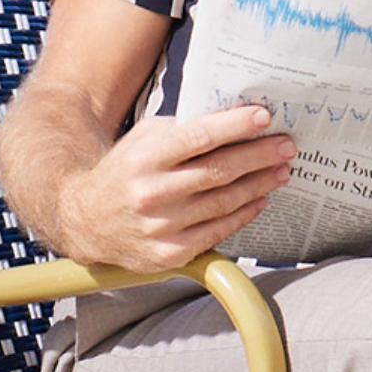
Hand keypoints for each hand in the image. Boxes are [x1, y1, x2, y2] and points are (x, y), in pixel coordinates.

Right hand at [57, 103, 295, 271]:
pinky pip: (218, 230)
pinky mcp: (170, 253)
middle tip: (286, 146)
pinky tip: (260, 199)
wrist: (85, 220)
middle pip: (219, 171)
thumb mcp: (142, 141)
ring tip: (281, 170)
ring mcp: (162, 227)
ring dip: (259, 185)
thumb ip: (181, 131)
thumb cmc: (124, 173)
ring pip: (224, 202)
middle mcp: (152, 193)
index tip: (263, 118)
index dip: (235, 127)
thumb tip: (233, 120)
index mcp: (144, 158)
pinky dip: (243, 213)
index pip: (198, 138)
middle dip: (259, 156)